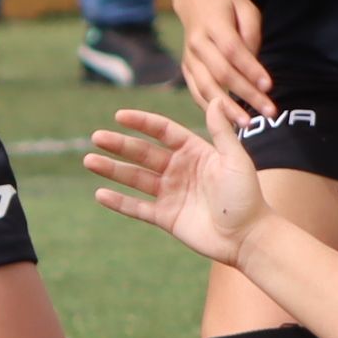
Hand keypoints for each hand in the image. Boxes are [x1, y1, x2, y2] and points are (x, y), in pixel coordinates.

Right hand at [85, 101, 269, 266]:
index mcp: (195, 152)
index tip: (120, 115)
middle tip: (97, 137)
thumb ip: (221, 132)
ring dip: (112, 169)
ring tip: (90, 161)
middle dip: (119, 145)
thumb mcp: (235, 160)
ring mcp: (171, 194)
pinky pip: (137, 208)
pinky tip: (100, 194)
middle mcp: (179, 170)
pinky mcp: (166, 217)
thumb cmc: (246, 197)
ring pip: (135, 178)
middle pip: (143, 153)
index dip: (142, 123)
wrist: (247, 237)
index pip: (163, 132)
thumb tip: (214, 100)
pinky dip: (119, 202)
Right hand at [170, 0, 273, 119]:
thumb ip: (252, 34)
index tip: (269, 86)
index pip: (233, 50)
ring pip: (206, 87)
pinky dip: (211, 108)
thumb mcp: (246, 8)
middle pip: (222, 73)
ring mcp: (189, 57)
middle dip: (246, 94)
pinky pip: (196, 92)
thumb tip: (255, 66)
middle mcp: (198, 42)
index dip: (251, 70)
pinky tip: (227, 121)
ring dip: (227, 108)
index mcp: (214, 23)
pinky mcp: (186, 69)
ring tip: (247, 124)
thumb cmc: (226, 4)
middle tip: (269, 112)